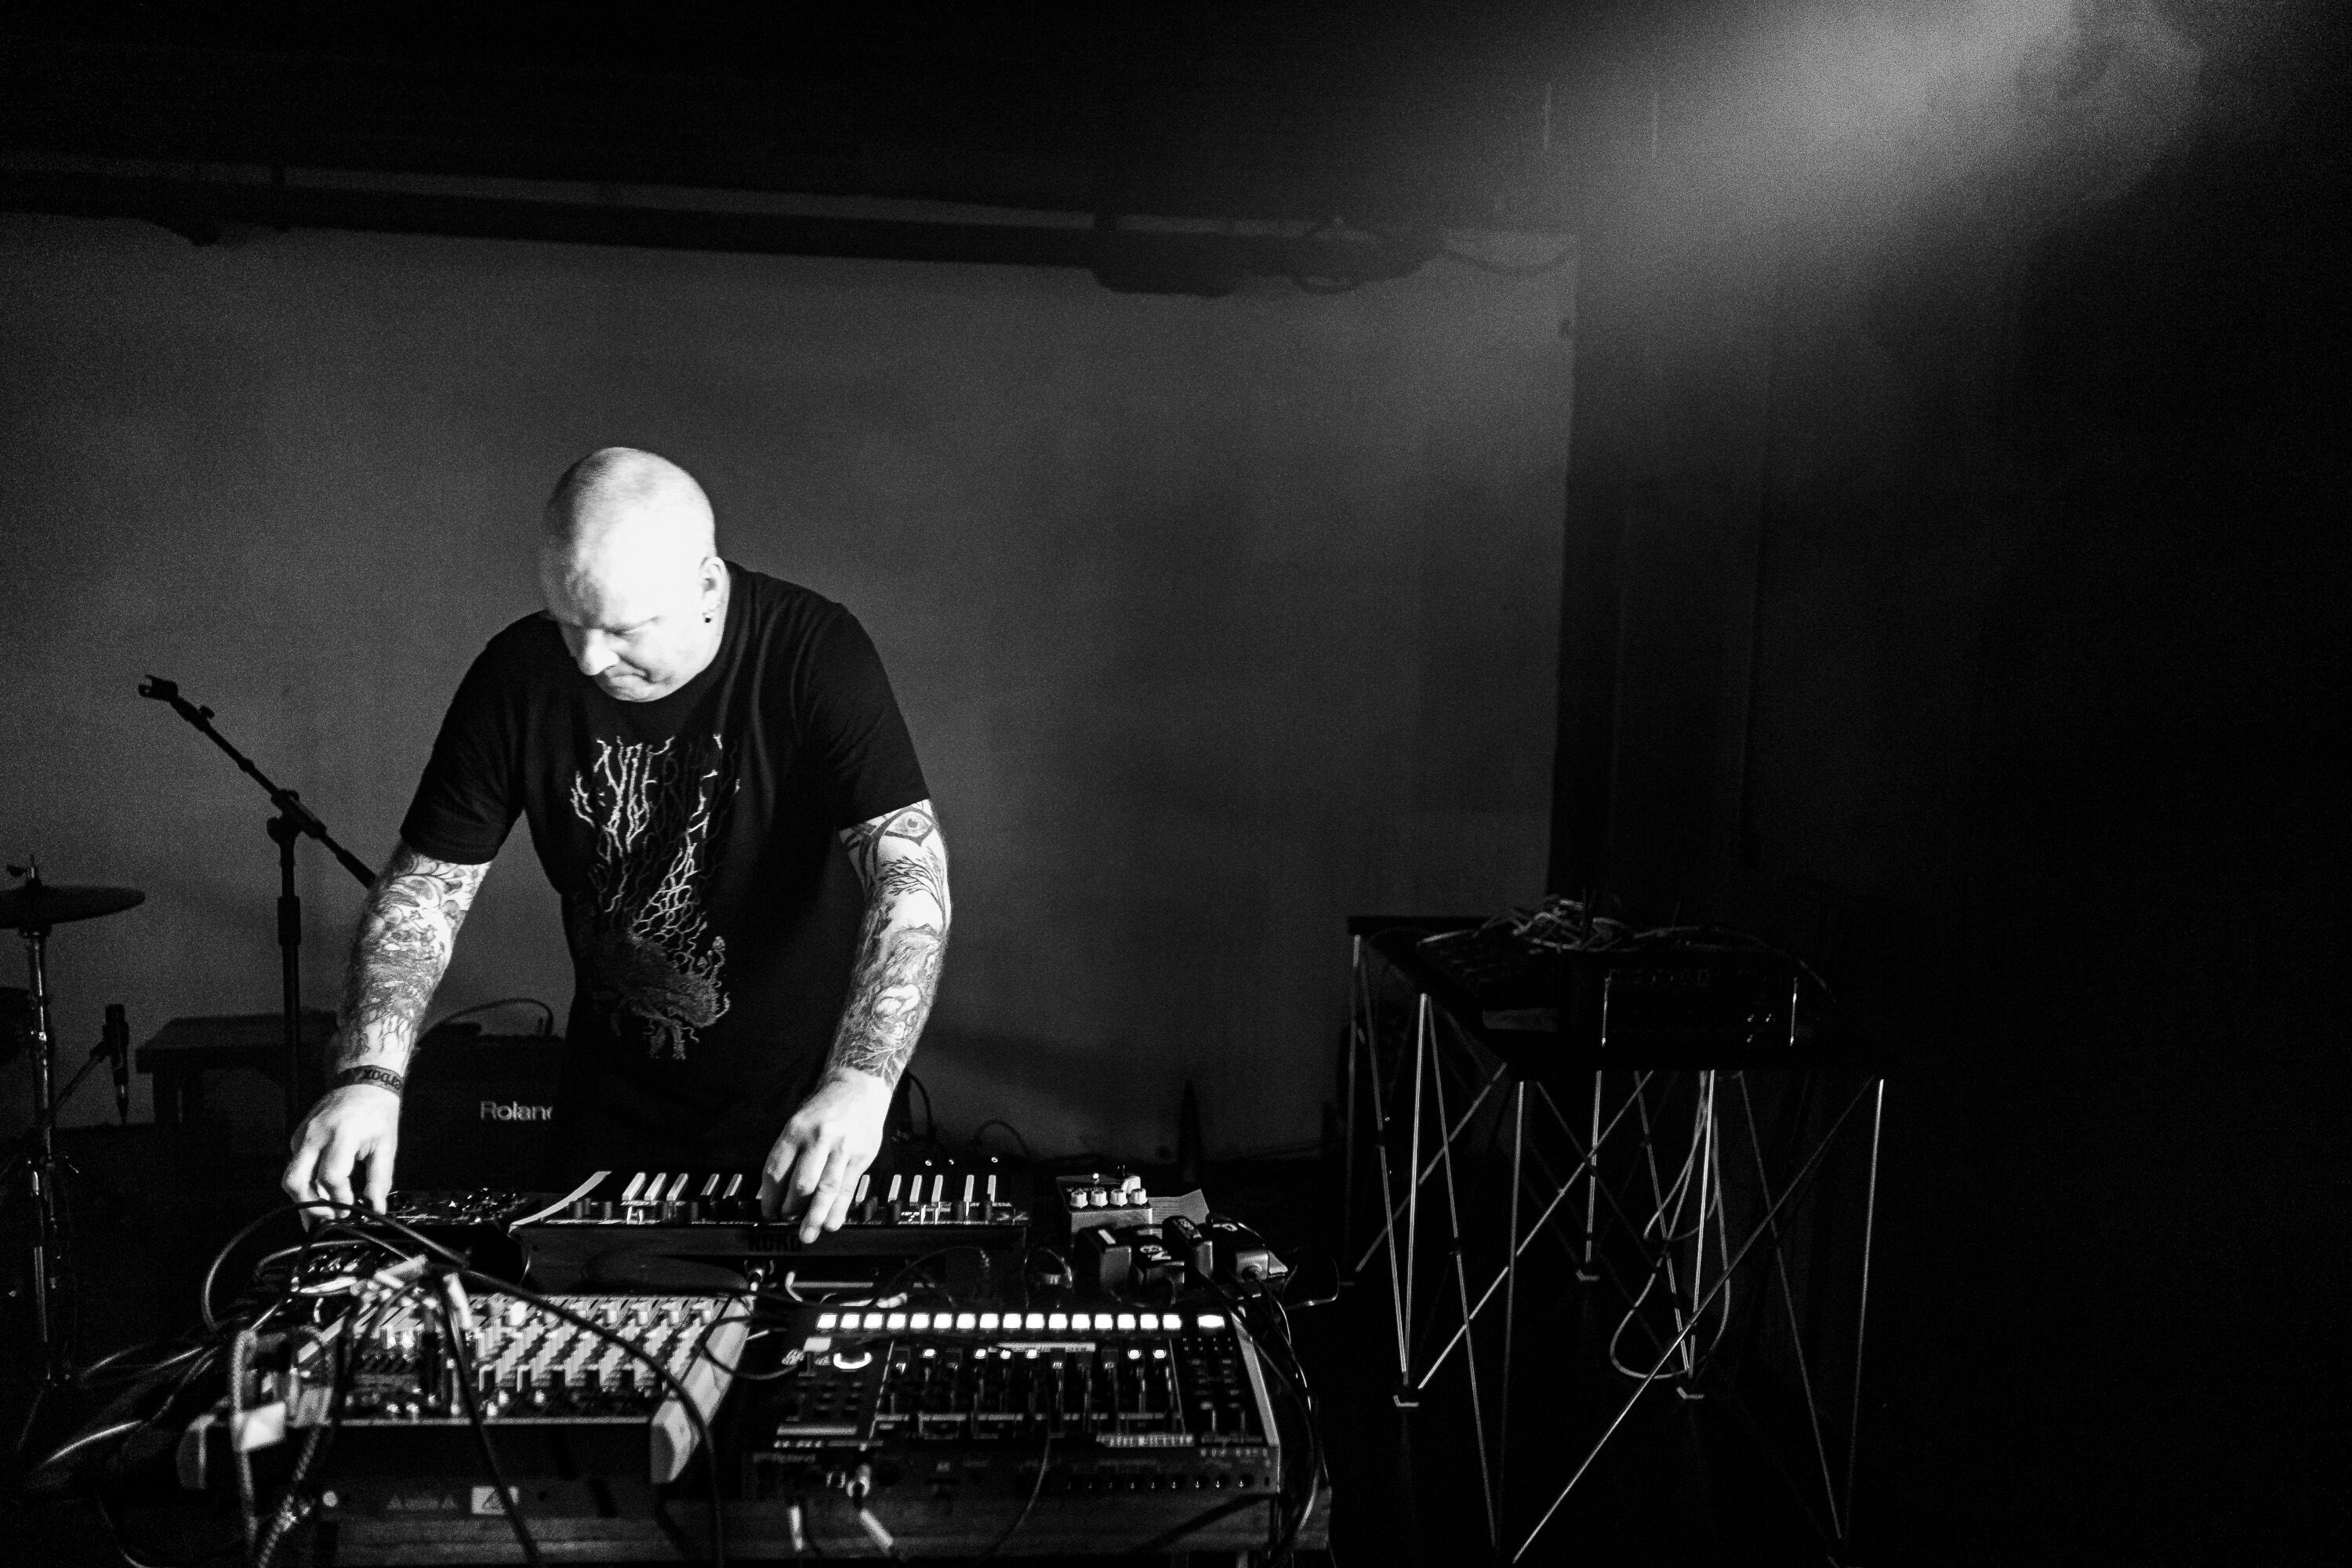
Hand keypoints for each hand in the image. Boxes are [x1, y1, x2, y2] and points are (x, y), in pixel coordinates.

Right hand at [282, 1084, 401, 1218]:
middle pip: (296, 1181)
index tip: (350, 1209)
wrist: (363, 1082)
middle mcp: (316, 1134)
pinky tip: (320, 1190)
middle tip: (329, 1217)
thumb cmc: (376, 1111)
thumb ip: (380, 1179)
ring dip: (305, 1198)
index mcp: (342, 1134)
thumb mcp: (385, 1145)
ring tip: (325, 1209)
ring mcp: (303, 1135)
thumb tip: (376, 1206)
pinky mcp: (298, 1138)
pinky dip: (305, 1183)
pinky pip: (295, 1166)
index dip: (339, 1199)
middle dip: (310, 1206)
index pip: (330, 1177)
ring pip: (291, 1177)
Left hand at [761, 1071, 891, 1242]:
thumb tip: (780, 1192)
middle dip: (791, 1208)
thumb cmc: (825, 1108)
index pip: (776, 1170)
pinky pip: (848, 1188)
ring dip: (815, 1216)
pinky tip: (831, 1223)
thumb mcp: (799, 1121)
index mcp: (796, 1129)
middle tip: (787, 1220)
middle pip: (801, 1183)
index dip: (770, 1197)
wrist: (859, 1087)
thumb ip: (791, 1154)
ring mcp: (842, 1148)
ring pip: (826, 1188)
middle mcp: (819, 1138)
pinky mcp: (861, 1156)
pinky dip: (838, 1209)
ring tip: (807, 1234)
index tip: (768, 1212)